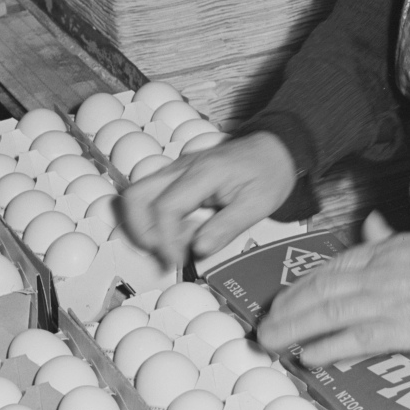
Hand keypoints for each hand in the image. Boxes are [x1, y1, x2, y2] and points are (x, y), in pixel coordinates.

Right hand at [118, 132, 297, 267]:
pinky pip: (151, 198)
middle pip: (136, 197)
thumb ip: (227, 227)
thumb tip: (198, 249)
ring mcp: (176, 170)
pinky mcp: (175, 177)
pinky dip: (156, 220)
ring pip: (137, 196)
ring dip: (145, 226)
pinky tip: (182, 231)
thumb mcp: (258, 205)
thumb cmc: (268, 173)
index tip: (176, 260)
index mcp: (204, 173)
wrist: (273, 149)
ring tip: (174, 244)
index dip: (165, 239)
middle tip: (166, 254)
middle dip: (142, 232)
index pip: (166, 207)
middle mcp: (182, 167)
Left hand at [258, 212, 409, 365]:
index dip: (300, 286)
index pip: (330, 267)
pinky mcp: (400, 327)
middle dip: (287, 309)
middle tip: (265, 325)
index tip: (283, 299)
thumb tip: (369, 224)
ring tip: (273, 342)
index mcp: (382, 251)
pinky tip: (309, 356)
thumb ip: (388, 238)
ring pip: (326, 313)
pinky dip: (328, 347)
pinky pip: (354, 339)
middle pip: (319, 290)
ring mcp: (385, 300)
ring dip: (294, 328)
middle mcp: (376, 272)